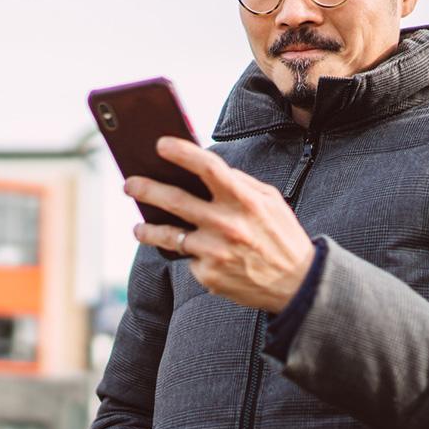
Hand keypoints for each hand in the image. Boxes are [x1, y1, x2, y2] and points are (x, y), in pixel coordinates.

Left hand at [125, 137, 314, 313]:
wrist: (298, 284)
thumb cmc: (281, 235)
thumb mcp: (270, 201)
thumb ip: (240, 183)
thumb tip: (204, 169)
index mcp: (245, 199)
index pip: (208, 167)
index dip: (182, 152)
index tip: (160, 144)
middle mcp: (228, 224)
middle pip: (175, 200)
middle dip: (147, 189)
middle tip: (129, 184)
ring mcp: (215, 252)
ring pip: (168, 236)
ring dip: (148, 230)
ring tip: (138, 228)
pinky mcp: (209, 275)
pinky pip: (189, 259)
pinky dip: (189, 256)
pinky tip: (194, 256)